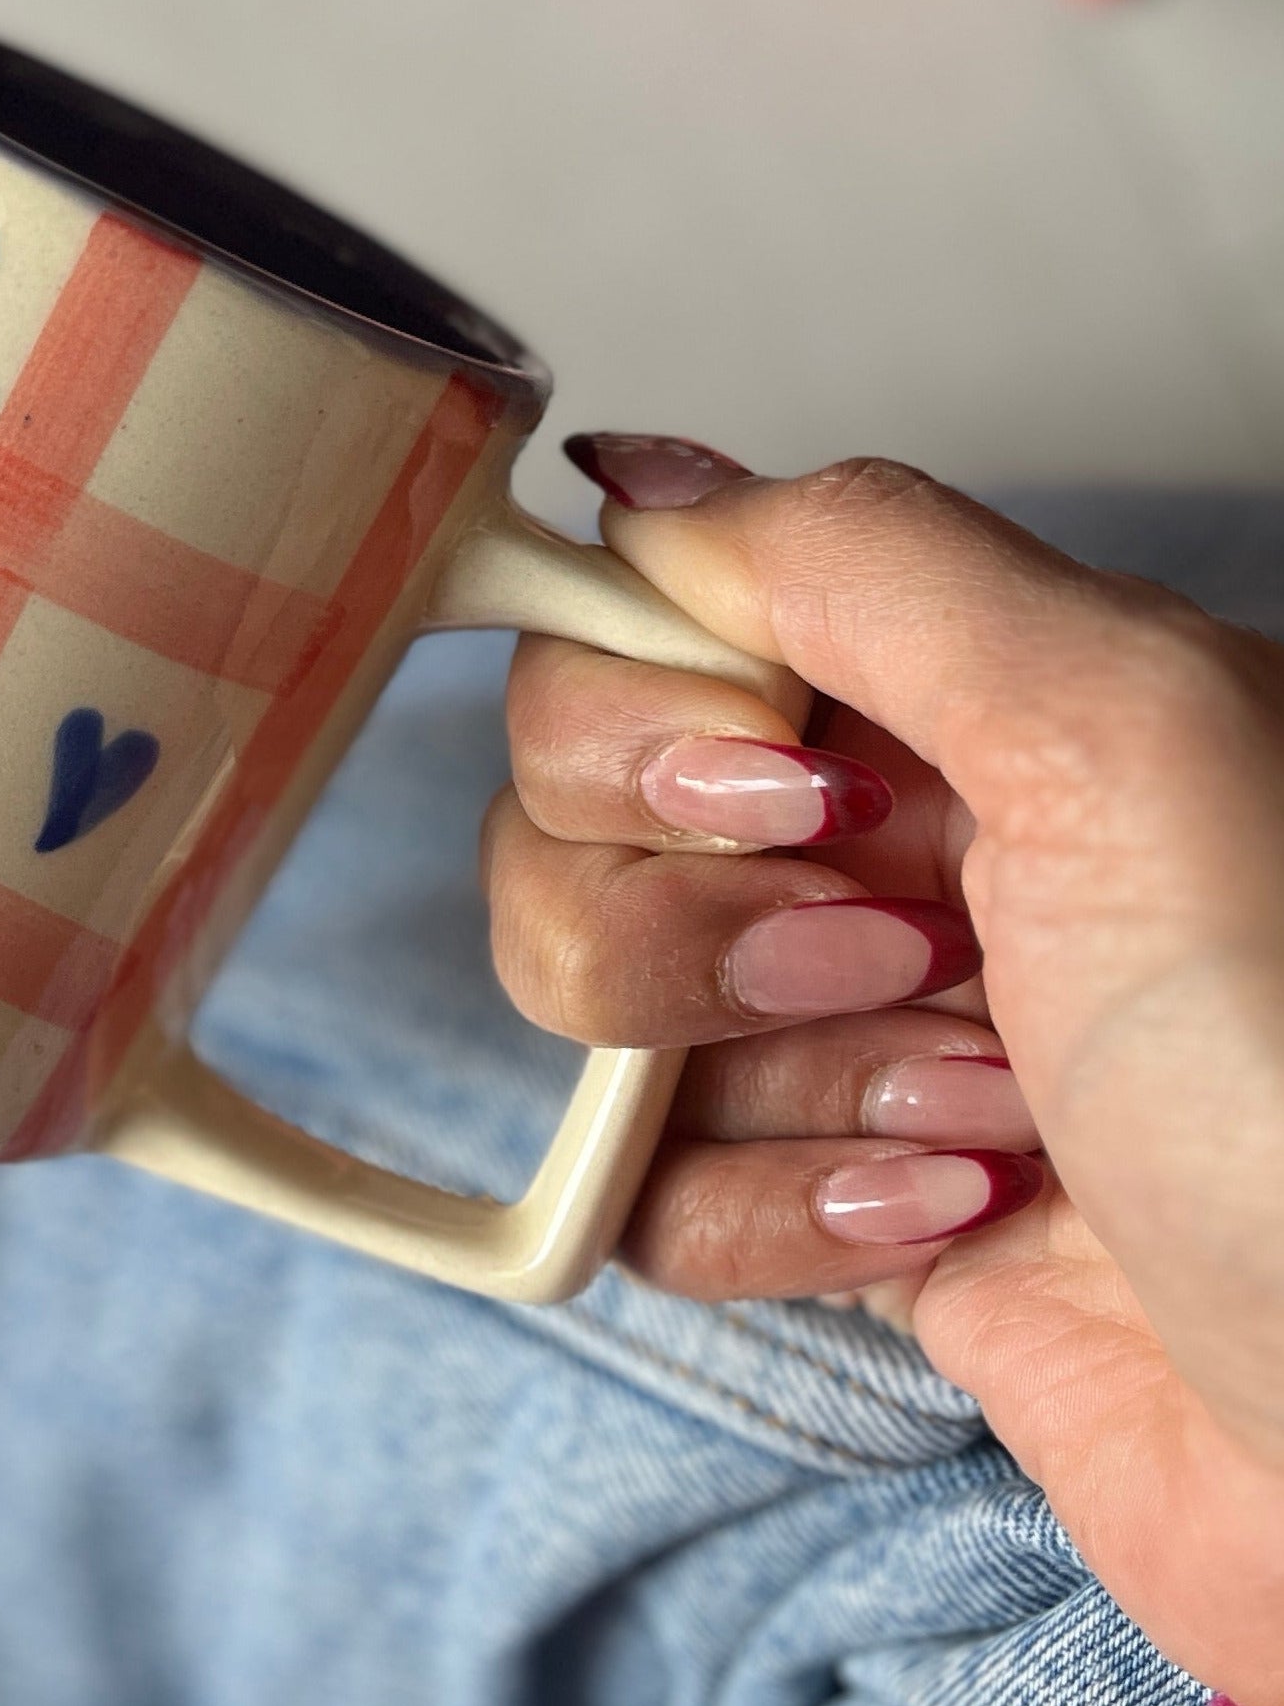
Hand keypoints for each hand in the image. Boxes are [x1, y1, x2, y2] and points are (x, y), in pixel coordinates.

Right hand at [488, 444, 1283, 1705]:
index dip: (649, 721)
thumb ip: (865, 564)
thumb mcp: (1127, 726)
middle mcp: (906, 840)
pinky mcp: (849, 1210)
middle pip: (578, 825)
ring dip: (778, 1077)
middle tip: (897, 949)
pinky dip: (784, 1215)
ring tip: (984, 1107)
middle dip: (700, 921)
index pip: (648, 629)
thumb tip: (644, 485)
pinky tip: (960, 1221)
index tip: (774, 791)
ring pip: (605, 1017)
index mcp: (969, 689)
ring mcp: (866, 1032)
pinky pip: (658, 1191)